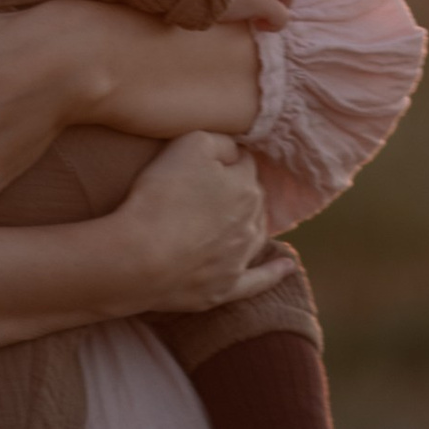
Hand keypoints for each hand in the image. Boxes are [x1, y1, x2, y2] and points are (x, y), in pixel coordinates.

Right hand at [112, 132, 272, 312]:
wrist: (141, 256)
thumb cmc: (162, 195)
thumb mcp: (191, 144)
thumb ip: (222, 141)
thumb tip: (237, 151)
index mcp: (245, 187)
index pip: (243, 163)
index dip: (224, 159)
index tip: (204, 160)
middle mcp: (251, 222)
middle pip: (251, 198)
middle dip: (237, 190)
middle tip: (209, 187)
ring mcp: (240, 257)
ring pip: (256, 233)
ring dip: (252, 223)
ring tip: (241, 217)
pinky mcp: (227, 287)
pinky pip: (260, 280)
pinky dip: (275, 273)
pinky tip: (287, 267)